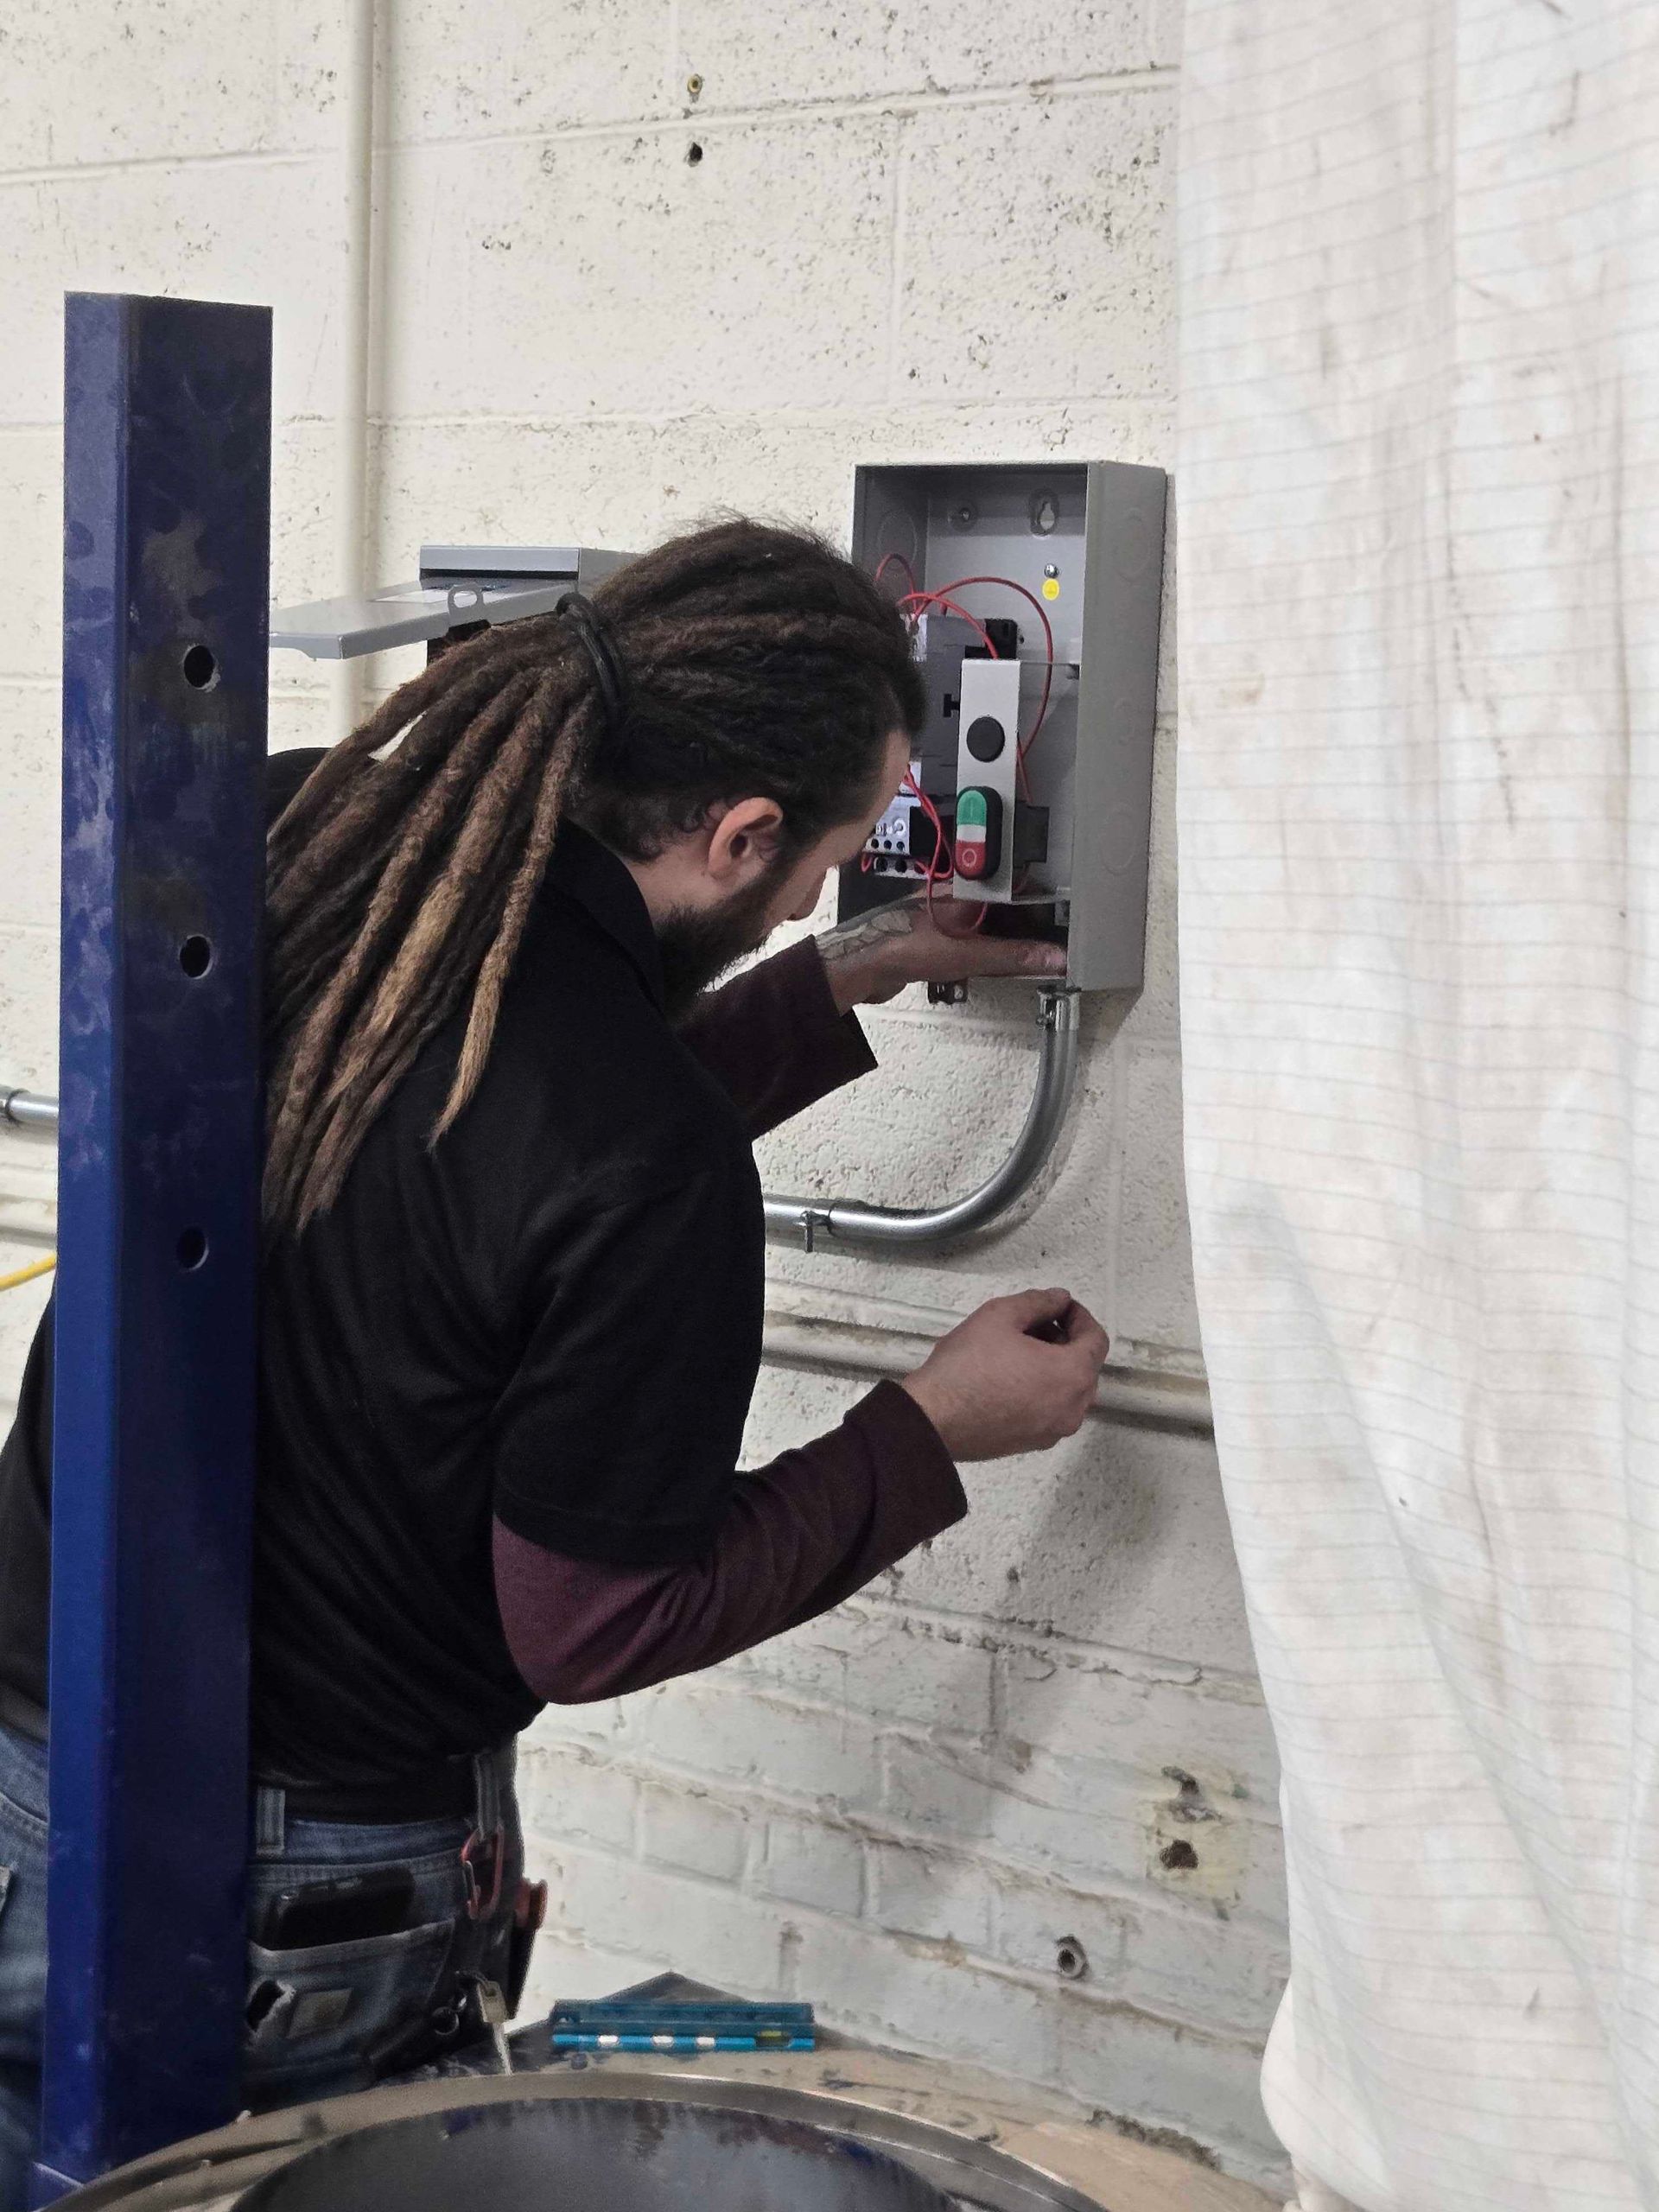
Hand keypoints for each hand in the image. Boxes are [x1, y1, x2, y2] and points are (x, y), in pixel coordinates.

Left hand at [816, 896, 1066, 1012]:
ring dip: (1010, 935)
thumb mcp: (968, 954)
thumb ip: (1012, 956)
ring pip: (991, 920)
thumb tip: (1053, 957)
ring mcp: (948, 913)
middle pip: (1007, 902)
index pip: (1018, 882)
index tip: (1065, 914)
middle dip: (1029, 920)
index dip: (1043, 898)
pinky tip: (998, 961)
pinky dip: (990, 947)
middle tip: (1052, 939)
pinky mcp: (939, 933)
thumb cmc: (904, 947)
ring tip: (1032, 952)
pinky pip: (975, 936)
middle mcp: (959, 894)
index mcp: (969, 887)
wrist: (862, 963)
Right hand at [900, 1289, 1109, 1461]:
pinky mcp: (1034, 1444)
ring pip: (1069, 1391)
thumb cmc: (967, 1364)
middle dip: (1066, 1340)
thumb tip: (1060, 1298)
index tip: (1057, 1306)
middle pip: (1085, 1366)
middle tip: (1033, 1324)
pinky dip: (1044, 1390)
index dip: (1080, 1316)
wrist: (933, 1420)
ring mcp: (1055, 1431)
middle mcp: (1073, 1408)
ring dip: (1055, 1366)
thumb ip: (1038, 1302)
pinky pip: (1052, 1410)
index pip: (1096, 1340)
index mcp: (1073, 1375)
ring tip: (1019, 1351)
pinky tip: (1011, 1379)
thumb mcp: (999, 1316)